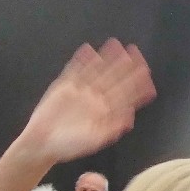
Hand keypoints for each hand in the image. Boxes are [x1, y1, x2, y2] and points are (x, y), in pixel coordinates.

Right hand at [13, 39, 156, 167]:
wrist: (43, 144)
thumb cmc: (69, 146)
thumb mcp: (94, 140)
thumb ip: (111, 128)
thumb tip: (130, 117)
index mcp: (106, 112)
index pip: (125, 94)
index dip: (136, 82)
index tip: (146, 71)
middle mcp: (96, 99)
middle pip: (114, 78)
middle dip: (124, 65)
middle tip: (134, 50)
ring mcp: (81, 91)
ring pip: (97, 71)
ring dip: (106, 58)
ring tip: (114, 44)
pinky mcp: (65, 87)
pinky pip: (75, 70)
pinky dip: (81, 60)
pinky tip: (87, 49)